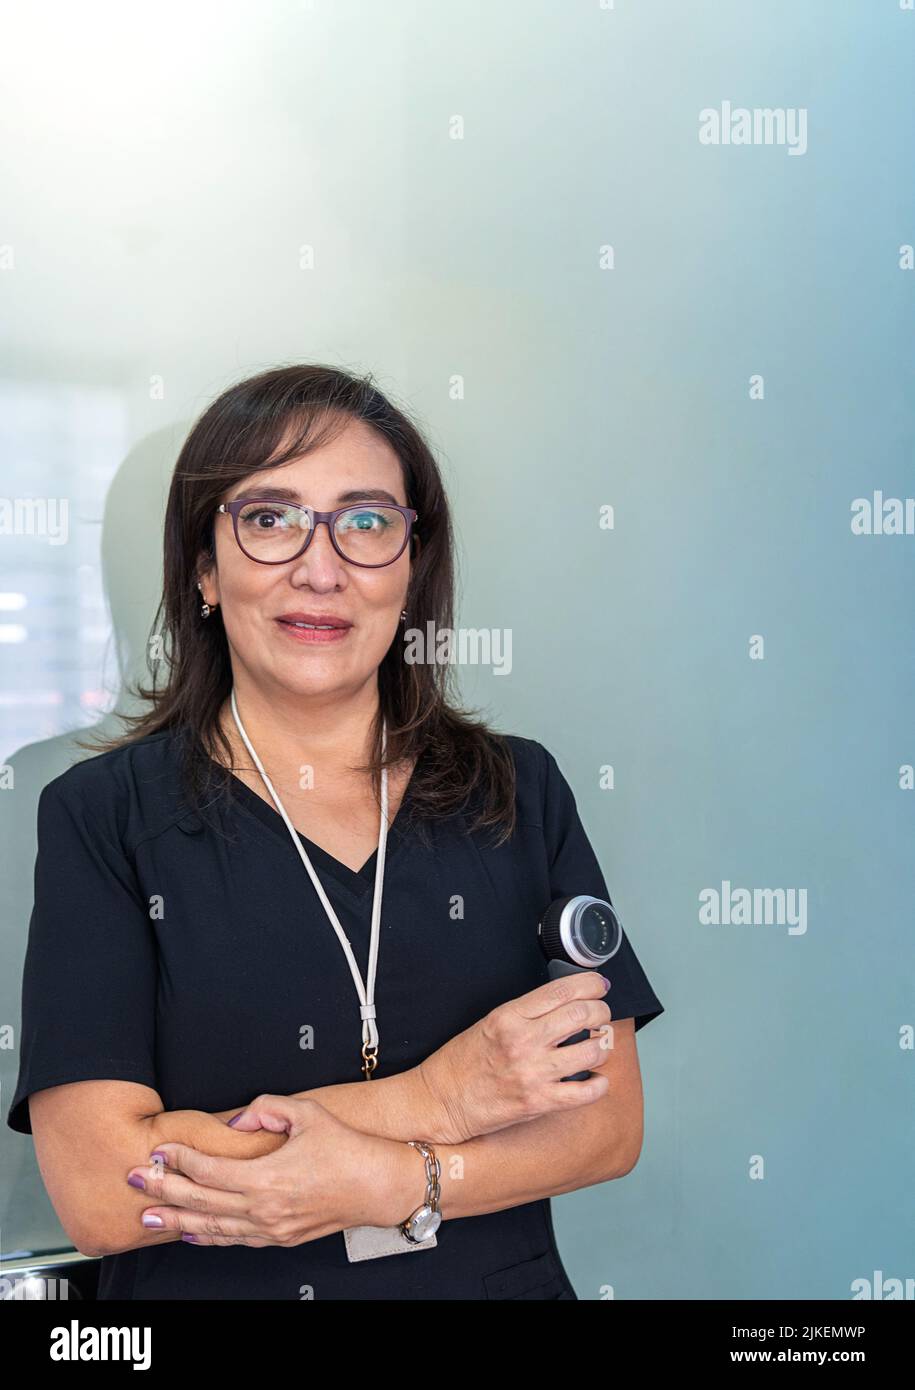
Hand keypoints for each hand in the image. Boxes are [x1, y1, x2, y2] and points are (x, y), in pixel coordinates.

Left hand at [126, 1095, 409, 1245]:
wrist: (377, 1186)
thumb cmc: (347, 1148)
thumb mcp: (308, 1113)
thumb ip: (267, 1108)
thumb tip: (236, 1118)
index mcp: (267, 1178)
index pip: (209, 1171)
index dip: (179, 1161)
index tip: (159, 1151)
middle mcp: (264, 1208)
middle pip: (201, 1202)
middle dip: (162, 1192)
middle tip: (133, 1182)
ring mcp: (271, 1228)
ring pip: (211, 1228)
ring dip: (176, 1221)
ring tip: (147, 1216)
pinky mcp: (280, 1238)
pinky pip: (234, 1240)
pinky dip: (207, 1237)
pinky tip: (190, 1233)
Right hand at [417, 972, 613, 1142]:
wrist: (440, 1100)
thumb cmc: (462, 1062)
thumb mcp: (490, 1023)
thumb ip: (526, 1013)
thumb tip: (565, 1003)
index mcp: (509, 1016)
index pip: (561, 990)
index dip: (589, 984)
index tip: (598, 985)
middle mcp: (523, 1041)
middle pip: (582, 1015)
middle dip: (601, 1011)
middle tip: (601, 1014)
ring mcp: (533, 1073)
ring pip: (590, 1051)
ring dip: (602, 1045)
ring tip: (598, 1045)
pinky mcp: (538, 1102)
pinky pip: (585, 1092)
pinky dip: (599, 1084)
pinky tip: (597, 1079)